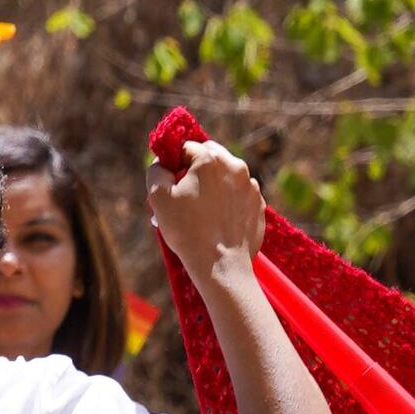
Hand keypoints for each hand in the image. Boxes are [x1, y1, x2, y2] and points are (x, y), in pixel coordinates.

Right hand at [150, 133, 265, 280]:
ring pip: (225, 176)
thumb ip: (156, 170)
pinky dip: (227, 202)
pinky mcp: (258, 204)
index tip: (169, 184)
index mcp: (210, 158)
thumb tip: (162, 163)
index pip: (185, 148)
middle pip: (210, 157)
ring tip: (199, 213)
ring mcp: (251, 186)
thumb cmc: (186, 229)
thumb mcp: (158, 196)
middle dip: (195, 171)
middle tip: (184, 196)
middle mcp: (235, 166)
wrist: (220, 264)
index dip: (173, 165)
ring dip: (212, 186)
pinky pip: (238, 195)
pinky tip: (216, 221)